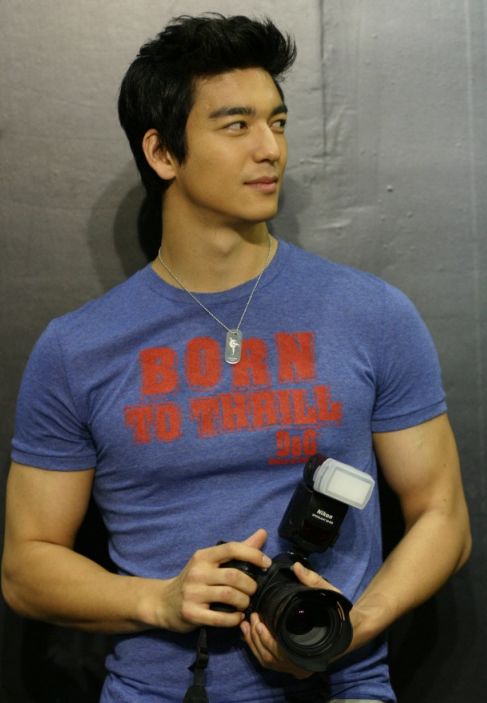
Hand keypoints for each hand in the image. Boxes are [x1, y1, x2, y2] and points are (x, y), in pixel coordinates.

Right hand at [162, 529, 270, 632]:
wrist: (164, 602)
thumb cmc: (194, 580)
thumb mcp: (211, 561)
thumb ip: (238, 549)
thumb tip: (262, 533)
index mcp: (203, 556)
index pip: (232, 548)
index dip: (253, 554)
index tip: (266, 564)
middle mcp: (197, 572)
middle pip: (233, 576)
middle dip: (250, 585)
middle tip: (253, 591)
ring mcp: (192, 593)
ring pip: (229, 595)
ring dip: (244, 601)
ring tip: (245, 604)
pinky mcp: (191, 613)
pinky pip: (220, 618)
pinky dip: (234, 619)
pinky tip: (237, 617)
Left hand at [240, 561, 341, 677]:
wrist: (349, 628)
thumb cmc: (337, 611)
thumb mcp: (328, 593)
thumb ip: (312, 580)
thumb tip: (297, 567)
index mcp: (310, 650)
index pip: (280, 652)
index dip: (264, 637)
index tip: (257, 619)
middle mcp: (303, 664)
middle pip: (270, 658)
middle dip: (255, 638)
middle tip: (250, 618)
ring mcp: (297, 668)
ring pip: (268, 662)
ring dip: (254, 644)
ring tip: (246, 624)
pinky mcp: (293, 665)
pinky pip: (271, 662)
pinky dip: (259, 649)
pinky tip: (251, 634)